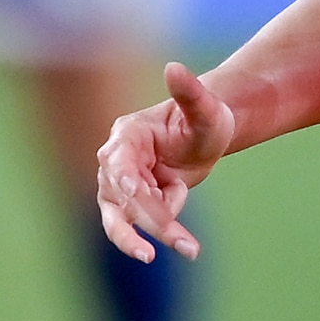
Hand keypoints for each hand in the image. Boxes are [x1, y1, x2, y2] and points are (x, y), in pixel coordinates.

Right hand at [97, 60, 246, 261]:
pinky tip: (189, 240)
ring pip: (119, 220)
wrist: (203, 140)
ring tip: (184, 252)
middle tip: (185, 244)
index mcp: (127, 136)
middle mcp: (115, 162)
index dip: (126, 183)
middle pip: (123, 198)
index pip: (120, 164)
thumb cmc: (204, 120)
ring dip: (145, 239)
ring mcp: (117, 187)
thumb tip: (174, 68)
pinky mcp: (127, 206)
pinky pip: (137, 227)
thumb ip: (190, 92)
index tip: (140, 194)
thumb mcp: (205, 109)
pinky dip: (165, 234)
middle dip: (152, 220)